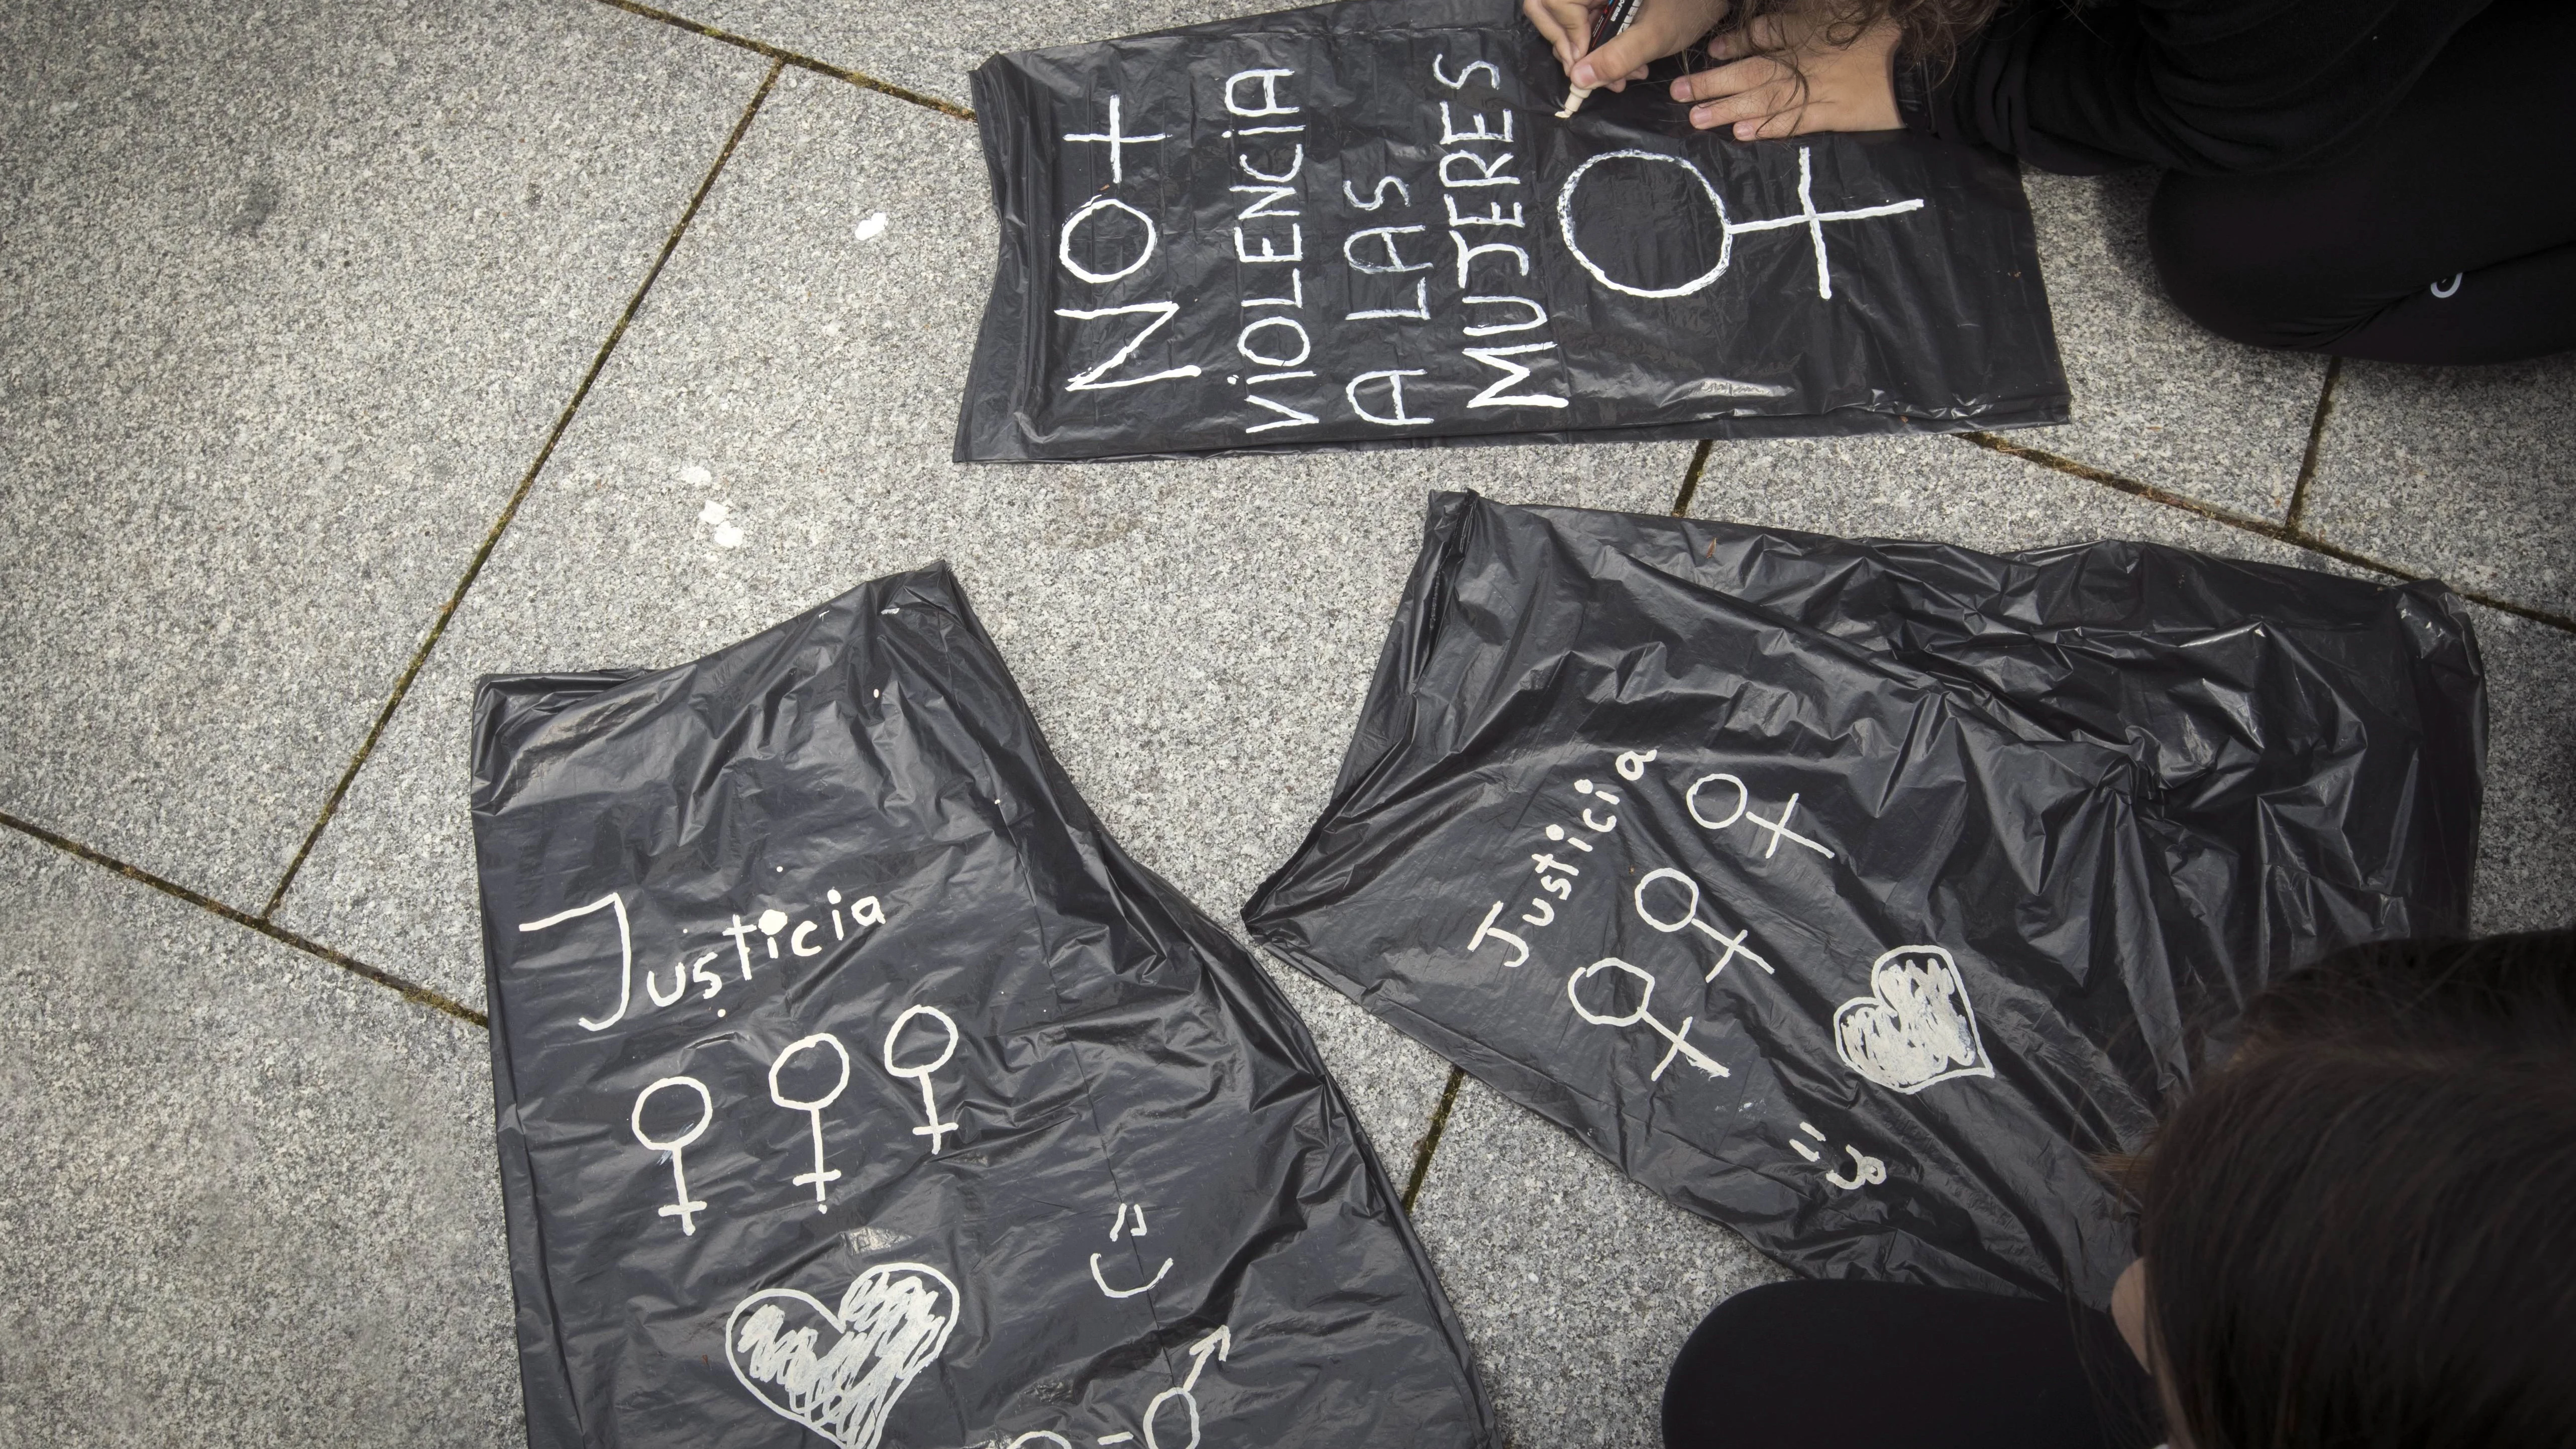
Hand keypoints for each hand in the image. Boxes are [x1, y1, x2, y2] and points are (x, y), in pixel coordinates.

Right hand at [1524, 0, 1733, 94]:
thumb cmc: (1690, 7)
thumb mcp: (1655, 35)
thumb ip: (1617, 57)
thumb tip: (1579, 80)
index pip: (1552, 1)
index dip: (1563, 33)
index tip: (1583, 63)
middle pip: (1549, 10)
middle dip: (1570, 48)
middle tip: (1593, 75)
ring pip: (1566, 22)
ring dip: (1588, 56)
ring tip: (1621, 77)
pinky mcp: (1602, 2)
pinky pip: (1584, 25)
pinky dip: (1599, 49)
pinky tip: (1624, 67)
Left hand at [1669, 6, 1902, 137]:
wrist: (1923, 66)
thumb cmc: (1890, 35)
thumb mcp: (1848, 13)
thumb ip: (1808, 17)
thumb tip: (1772, 24)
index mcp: (1814, 30)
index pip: (1768, 34)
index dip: (1738, 42)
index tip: (1714, 49)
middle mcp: (1809, 60)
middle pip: (1754, 69)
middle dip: (1714, 80)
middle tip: (1679, 91)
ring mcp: (1820, 89)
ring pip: (1766, 98)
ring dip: (1728, 108)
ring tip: (1696, 117)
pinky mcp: (1835, 115)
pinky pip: (1795, 122)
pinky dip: (1768, 128)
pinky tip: (1741, 133)